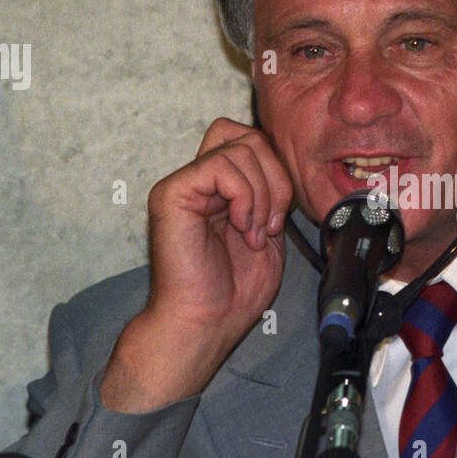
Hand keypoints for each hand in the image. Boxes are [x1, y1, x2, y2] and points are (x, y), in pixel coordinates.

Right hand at [102, 118, 293, 411]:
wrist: (206, 322)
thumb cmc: (232, 292)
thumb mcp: (268, 233)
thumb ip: (271, 195)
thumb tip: (284, 167)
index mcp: (221, 189)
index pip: (251, 141)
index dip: (276, 170)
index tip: (280, 218)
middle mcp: (200, 180)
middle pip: (247, 135)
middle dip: (275, 177)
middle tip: (271, 223)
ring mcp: (184, 184)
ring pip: (240, 147)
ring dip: (262, 194)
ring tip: (253, 233)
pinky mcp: (172, 193)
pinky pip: (221, 167)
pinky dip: (244, 196)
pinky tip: (241, 228)